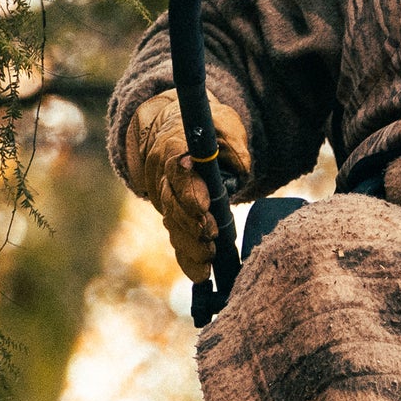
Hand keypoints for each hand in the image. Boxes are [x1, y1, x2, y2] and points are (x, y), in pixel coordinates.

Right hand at [124, 88, 250, 281]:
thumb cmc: (208, 129)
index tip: (204, 208)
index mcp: (174, 147)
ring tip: (209, 261)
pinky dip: (187, 256)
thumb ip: (232, 147)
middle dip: (191, 224)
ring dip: (190, 245)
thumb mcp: (225, 126)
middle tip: (210, 237)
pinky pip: (175, 235)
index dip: (189, 191)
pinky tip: (200, 273)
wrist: (174, 129)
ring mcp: (162, 195)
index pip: (176, 170)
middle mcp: (161, 174)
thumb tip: (238, 171)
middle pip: (172, 203)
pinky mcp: (169, 212)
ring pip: (172, 223)